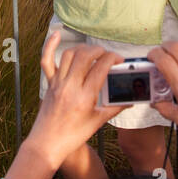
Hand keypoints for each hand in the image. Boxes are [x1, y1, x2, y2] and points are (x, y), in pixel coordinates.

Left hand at [26, 29, 123, 167]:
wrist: (47, 144)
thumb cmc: (72, 136)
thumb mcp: (98, 122)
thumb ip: (115, 108)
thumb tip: (130, 100)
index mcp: (85, 97)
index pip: (101, 67)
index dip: (113, 59)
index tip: (119, 60)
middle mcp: (70, 87)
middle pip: (86, 56)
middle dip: (100, 51)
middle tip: (108, 56)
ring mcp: (57, 83)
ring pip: (70, 55)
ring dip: (83, 49)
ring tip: (93, 52)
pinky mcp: (49, 83)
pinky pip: (47, 60)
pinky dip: (50, 45)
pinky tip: (56, 34)